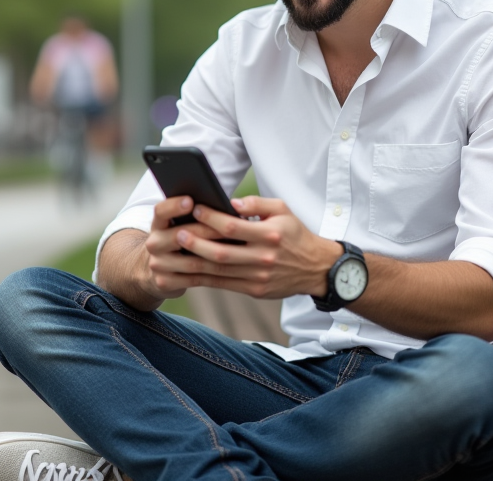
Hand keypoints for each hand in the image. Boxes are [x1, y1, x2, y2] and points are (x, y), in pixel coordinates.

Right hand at [140, 195, 227, 300]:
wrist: (160, 271)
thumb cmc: (181, 242)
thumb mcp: (179, 225)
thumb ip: (195, 215)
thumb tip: (227, 206)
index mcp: (158, 224)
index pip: (161, 211)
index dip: (174, 206)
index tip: (191, 201)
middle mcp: (154, 243)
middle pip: (179, 236)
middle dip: (206, 231)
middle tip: (230, 228)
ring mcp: (157, 264)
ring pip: (190, 261)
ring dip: (215, 256)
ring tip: (237, 250)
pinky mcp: (164, 282)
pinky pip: (193, 279)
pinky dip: (213, 275)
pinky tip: (229, 269)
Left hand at [169, 195, 343, 299]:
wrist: (316, 268)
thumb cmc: (295, 234)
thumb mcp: (283, 210)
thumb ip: (257, 203)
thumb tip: (231, 202)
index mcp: (269, 235)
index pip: (233, 226)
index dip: (211, 218)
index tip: (195, 208)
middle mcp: (263, 258)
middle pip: (221, 252)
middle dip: (196, 243)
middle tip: (178, 233)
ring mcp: (258, 277)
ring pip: (219, 271)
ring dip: (194, 262)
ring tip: (177, 252)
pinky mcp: (254, 290)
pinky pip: (223, 284)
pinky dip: (203, 278)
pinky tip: (188, 270)